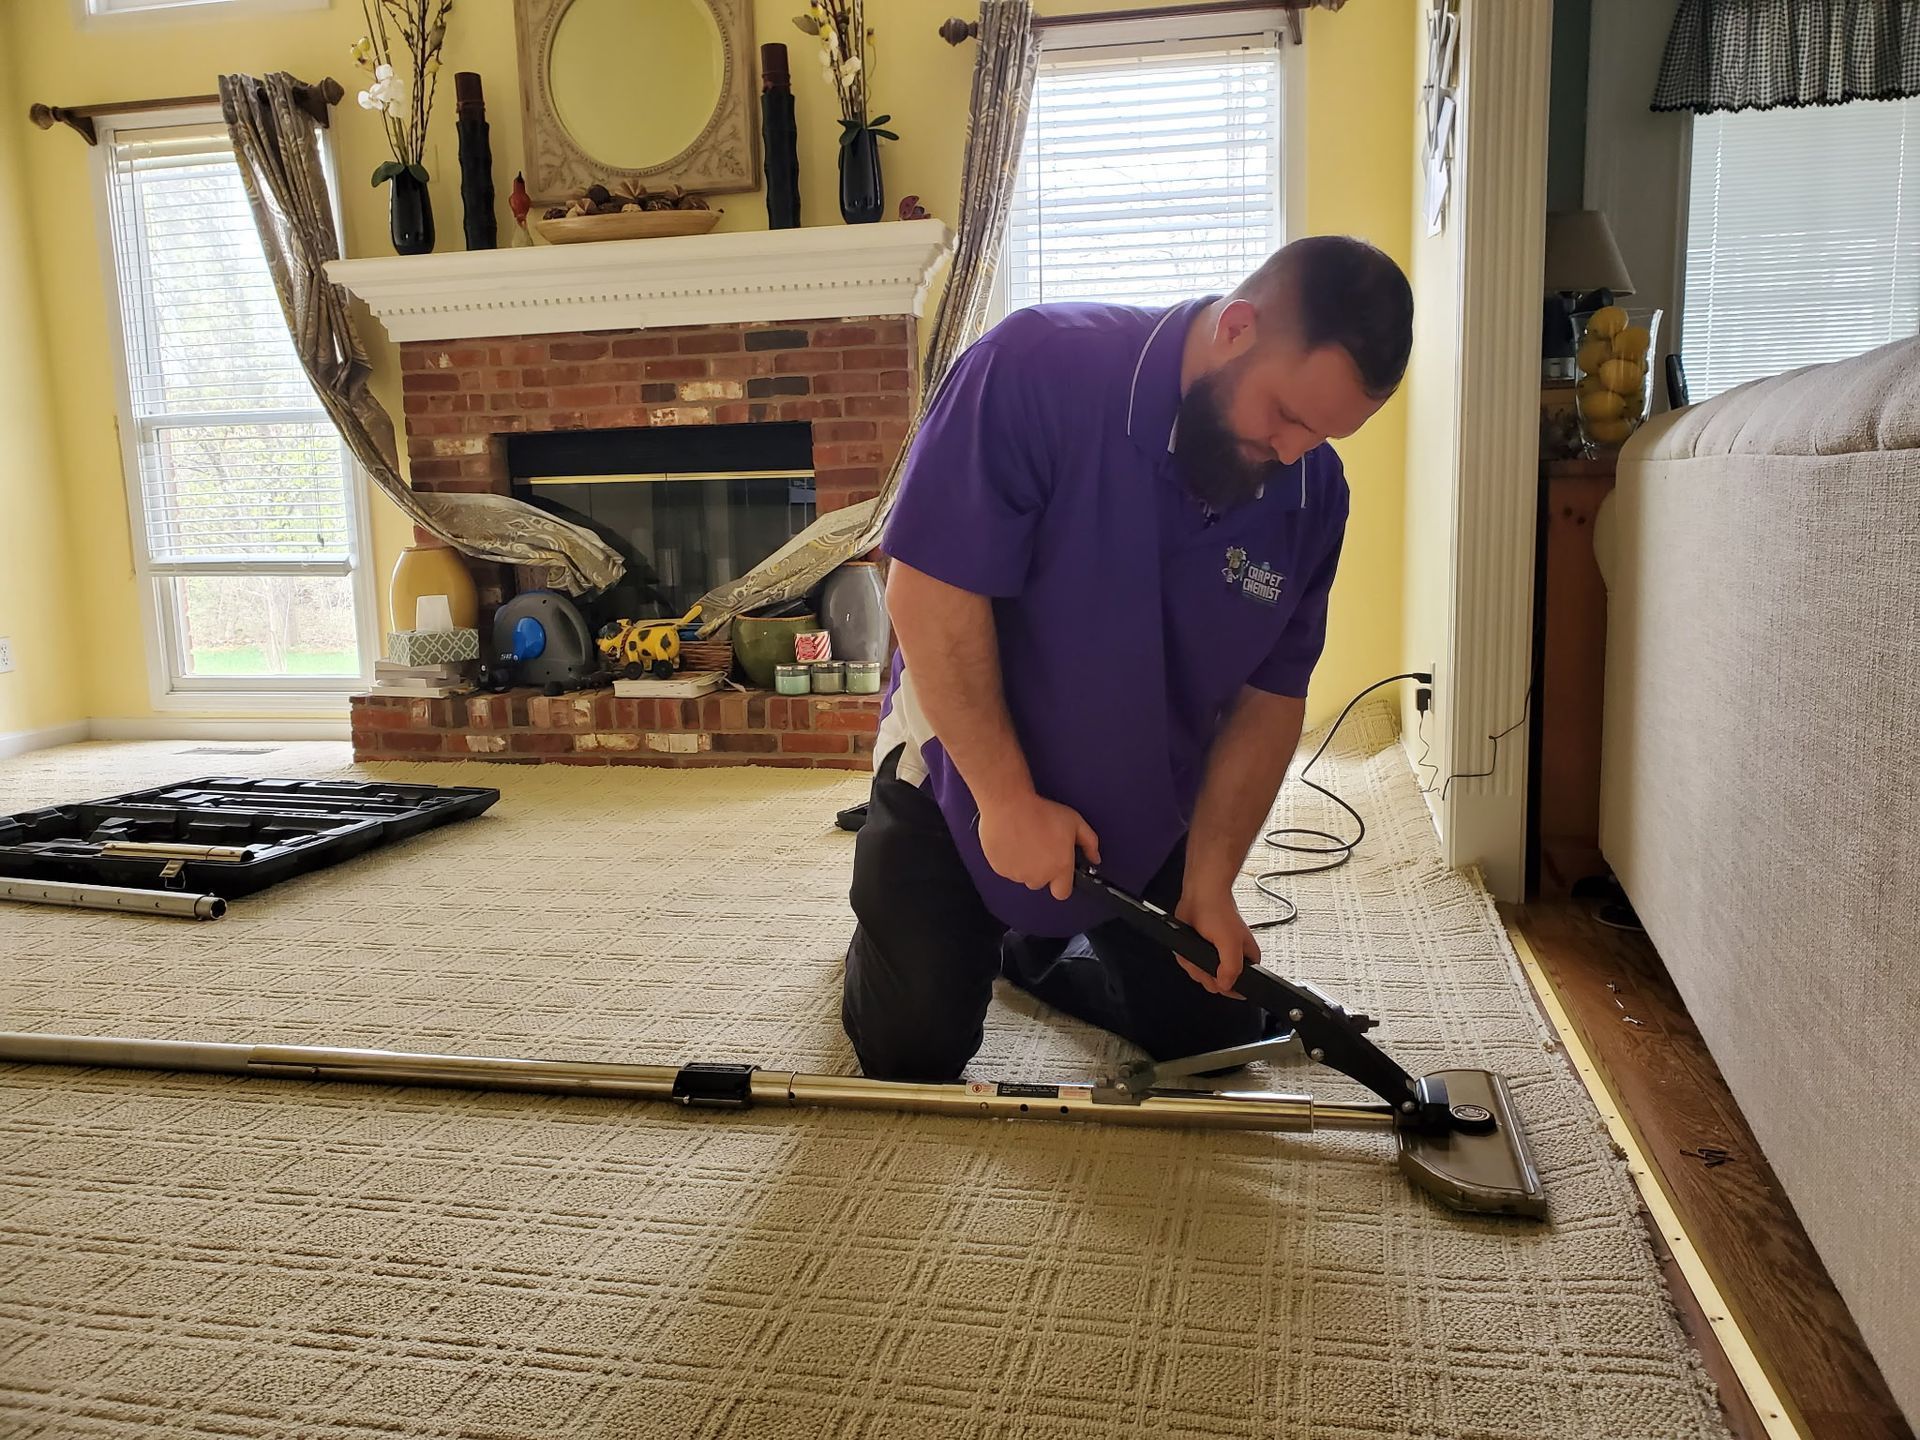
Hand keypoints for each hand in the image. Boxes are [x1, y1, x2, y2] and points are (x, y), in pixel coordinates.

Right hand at [977, 791, 1099, 901]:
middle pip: (1041, 882)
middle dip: (1041, 869)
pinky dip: (1009, 859)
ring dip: (1025, 864)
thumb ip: (1090, 842)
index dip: (1061, 883)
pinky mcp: (1000, 869)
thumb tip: (1095, 857)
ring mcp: (1018, 874)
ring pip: (1023, 876)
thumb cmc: (1040, 812)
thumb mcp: (1075, 822)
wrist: (1009, 806)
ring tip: (1025, 841)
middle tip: (1041, 846)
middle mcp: (1038, 875)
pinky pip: (1006, 869)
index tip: (1059, 871)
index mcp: (1059, 867)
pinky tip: (1012, 842)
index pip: (1062, 892)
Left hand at [1173, 887, 1260, 998]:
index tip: (1217, 976)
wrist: (1200, 894)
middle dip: (1203, 972)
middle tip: (1204, 954)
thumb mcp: (1231, 943)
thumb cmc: (1218, 911)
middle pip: (1215, 983)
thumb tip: (1225, 985)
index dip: (1226, 986)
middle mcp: (1232, 959)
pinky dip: (1185, 957)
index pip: (1239, 986)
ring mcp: (1215, 957)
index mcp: (1248, 959)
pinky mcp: (1200, 952)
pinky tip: (1189, 944)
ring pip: (1200, 975)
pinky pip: (1190, 965)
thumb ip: (1231, 968)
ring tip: (1197, 944)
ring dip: (1193, 963)